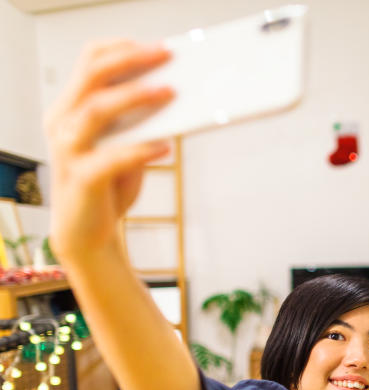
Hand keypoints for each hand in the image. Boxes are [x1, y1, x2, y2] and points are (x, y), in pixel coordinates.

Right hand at [45, 40, 173, 261]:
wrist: (88, 235)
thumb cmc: (108, 185)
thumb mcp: (124, 146)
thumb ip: (139, 123)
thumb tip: (174, 96)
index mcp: (71, 108)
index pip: (89, 62)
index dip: (121, 48)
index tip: (156, 45)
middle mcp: (63, 123)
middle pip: (93, 75)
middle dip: (132, 60)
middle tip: (167, 56)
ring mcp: (68, 150)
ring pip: (96, 110)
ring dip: (135, 97)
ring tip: (169, 92)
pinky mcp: (82, 179)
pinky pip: (110, 159)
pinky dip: (140, 150)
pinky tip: (166, 147)